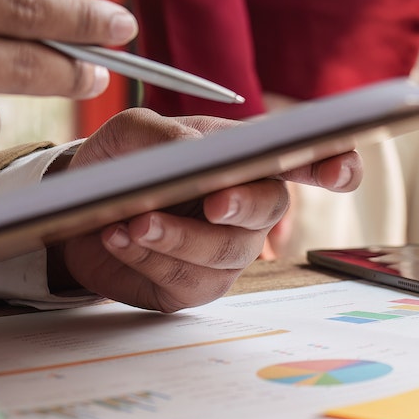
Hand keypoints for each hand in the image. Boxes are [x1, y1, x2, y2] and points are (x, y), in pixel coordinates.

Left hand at [53, 109, 361, 311]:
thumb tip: (192, 152)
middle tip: (213, 203)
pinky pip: (187, 281)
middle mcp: (252, 205)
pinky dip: (150, 259)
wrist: (80, 208)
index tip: (338, 173)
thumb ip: (163, 135)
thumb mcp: (133, 131)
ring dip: (177, 237)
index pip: (310, 160)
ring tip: (133, 221)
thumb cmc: (123, 162)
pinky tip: (119, 238)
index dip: (337, 165)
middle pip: (271, 208)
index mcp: (251, 158)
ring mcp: (230, 249)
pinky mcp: (197, 286)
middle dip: (243, 205)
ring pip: (224, 251)